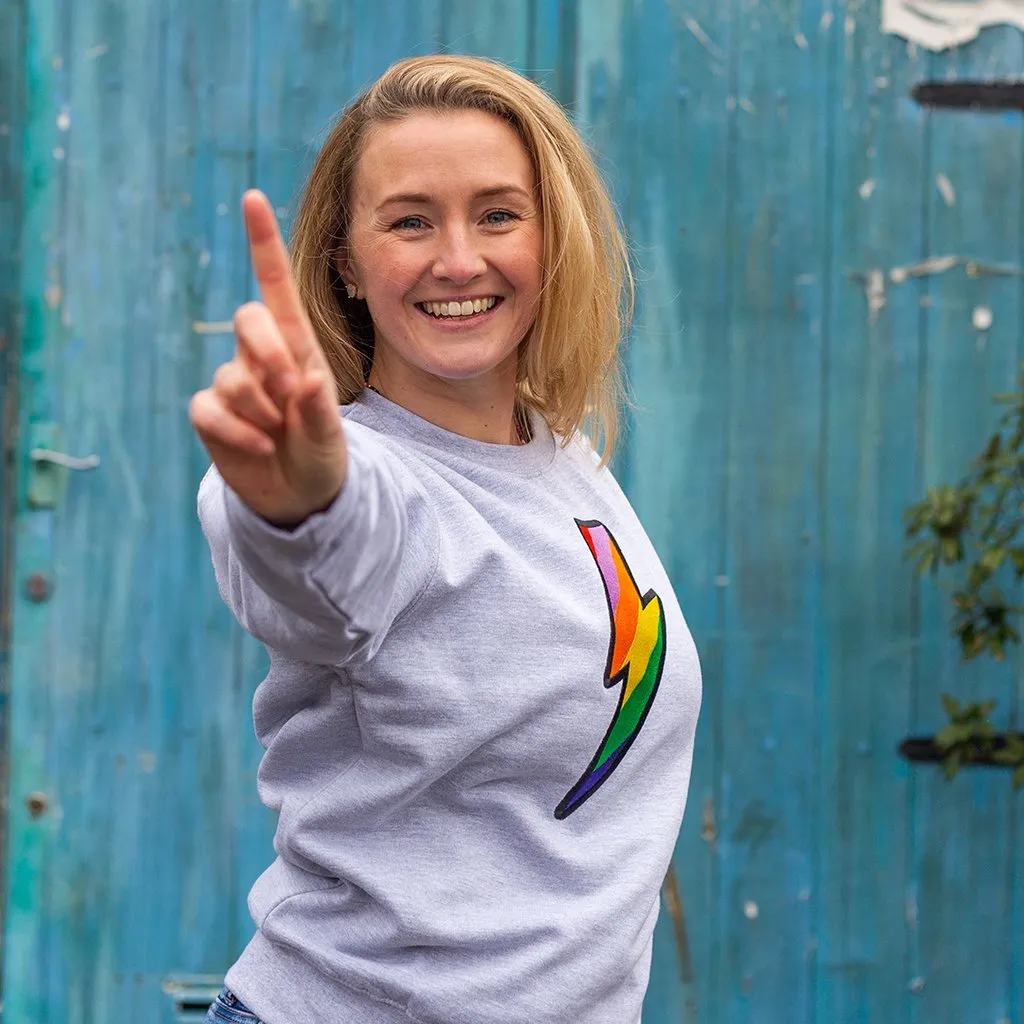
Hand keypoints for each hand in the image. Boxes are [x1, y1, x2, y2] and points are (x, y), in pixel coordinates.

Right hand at [190, 190, 346, 526]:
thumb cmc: (321, 455)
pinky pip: (207, 407)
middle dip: (267, 352)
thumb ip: (319, 412)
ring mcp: (234, 383)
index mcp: (298, 348)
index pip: (275, 286)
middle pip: (247, 318)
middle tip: (288, 392)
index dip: (263, 243)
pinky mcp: (210, 413)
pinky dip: (233, 430)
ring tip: (277, 434)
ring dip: (258, 407)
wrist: (299, 497)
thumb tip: (307, 381)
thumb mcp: (331, 438)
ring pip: (231, 375)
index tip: (252, 197)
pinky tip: (257, 446)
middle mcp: (262, 357)